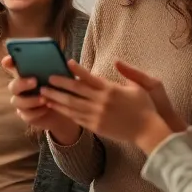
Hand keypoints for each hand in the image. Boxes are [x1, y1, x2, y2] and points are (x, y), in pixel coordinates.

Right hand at [0, 56, 81, 142]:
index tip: (8, 60)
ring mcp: (22, 102)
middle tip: (34, 81)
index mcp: (26, 74)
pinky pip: (26, 114)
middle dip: (21, 83)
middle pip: (12, 85)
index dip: (8, 63)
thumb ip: (61, 68)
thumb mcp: (63, 77)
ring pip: (16, 101)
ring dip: (29, 100)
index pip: (12, 66)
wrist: (67, 110)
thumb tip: (66, 58)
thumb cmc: (62, 89)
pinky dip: (36, 112)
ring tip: (44, 99)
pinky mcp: (26, 115)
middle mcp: (20, 88)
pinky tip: (46, 108)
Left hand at [40, 60, 174, 149]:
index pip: (89, 77)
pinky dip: (63, 111)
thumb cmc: (144, 107)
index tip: (66, 63)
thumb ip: (128, 72)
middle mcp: (101, 102)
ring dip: (56, 98)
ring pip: (71, 105)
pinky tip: (54, 107)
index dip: (77, 70)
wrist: (147, 131)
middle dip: (59, 84)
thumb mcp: (139, 86)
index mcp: (111, 90)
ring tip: (43, 93)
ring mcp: (96, 115)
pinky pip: (75, 117)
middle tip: (47, 79)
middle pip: (75, 91)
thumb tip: (116, 61)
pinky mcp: (95, 126)